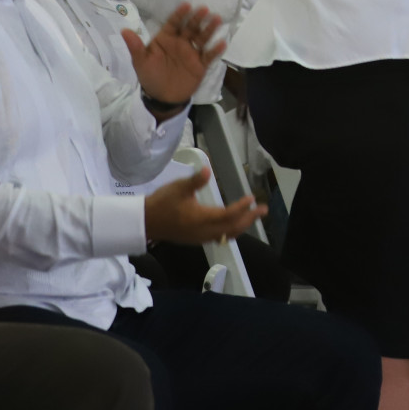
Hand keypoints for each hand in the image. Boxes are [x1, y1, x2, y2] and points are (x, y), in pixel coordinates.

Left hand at [123, 3, 224, 109]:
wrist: (162, 98)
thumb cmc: (150, 76)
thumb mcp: (141, 62)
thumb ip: (135, 47)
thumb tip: (124, 30)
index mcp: (166, 39)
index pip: (173, 23)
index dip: (180, 14)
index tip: (187, 5)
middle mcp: (181, 42)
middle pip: (190, 28)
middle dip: (197, 18)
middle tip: (204, 9)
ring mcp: (192, 53)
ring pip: (202, 38)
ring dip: (209, 29)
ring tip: (217, 20)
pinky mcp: (200, 64)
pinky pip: (209, 56)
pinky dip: (215, 50)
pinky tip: (222, 43)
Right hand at [143, 167, 264, 244]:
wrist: (145, 221)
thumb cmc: (162, 203)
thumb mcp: (178, 188)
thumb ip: (195, 180)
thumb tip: (208, 169)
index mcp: (201, 219)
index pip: (228, 215)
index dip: (242, 208)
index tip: (253, 199)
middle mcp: (203, 231)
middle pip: (232, 228)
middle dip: (249, 219)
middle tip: (263, 210)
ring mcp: (200, 238)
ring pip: (226, 235)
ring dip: (242, 226)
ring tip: (253, 216)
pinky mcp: (196, 239)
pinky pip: (219, 238)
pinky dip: (231, 231)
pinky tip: (234, 224)